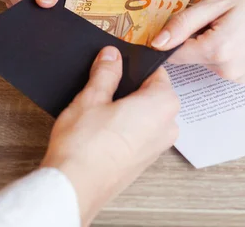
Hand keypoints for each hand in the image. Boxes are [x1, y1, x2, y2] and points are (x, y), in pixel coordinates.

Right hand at [41, 46, 179, 225]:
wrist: (76, 187)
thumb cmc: (86, 146)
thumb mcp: (93, 98)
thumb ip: (106, 73)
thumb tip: (111, 56)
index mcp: (163, 104)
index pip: (156, 71)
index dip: (133, 64)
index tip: (117, 62)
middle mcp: (168, 126)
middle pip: (152, 93)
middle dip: (130, 87)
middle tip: (103, 85)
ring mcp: (158, 146)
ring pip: (146, 114)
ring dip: (127, 108)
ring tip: (99, 108)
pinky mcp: (144, 161)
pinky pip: (141, 133)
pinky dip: (126, 126)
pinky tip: (102, 128)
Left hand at [151, 0, 244, 82]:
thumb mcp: (216, 2)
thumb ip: (183, 24)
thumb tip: (156, 44)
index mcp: (218, 51)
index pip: (173, 55)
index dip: (169, 38)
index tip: (177, 22)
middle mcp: (227, 71)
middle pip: (189, 56)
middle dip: (193, 36)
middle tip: (214, 16)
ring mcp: (237, 77)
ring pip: (203, 60)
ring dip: (206, 42)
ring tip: (229, 23)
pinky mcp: (244, 77)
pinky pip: (218, 64)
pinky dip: (220, 50)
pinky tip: (237, 33)